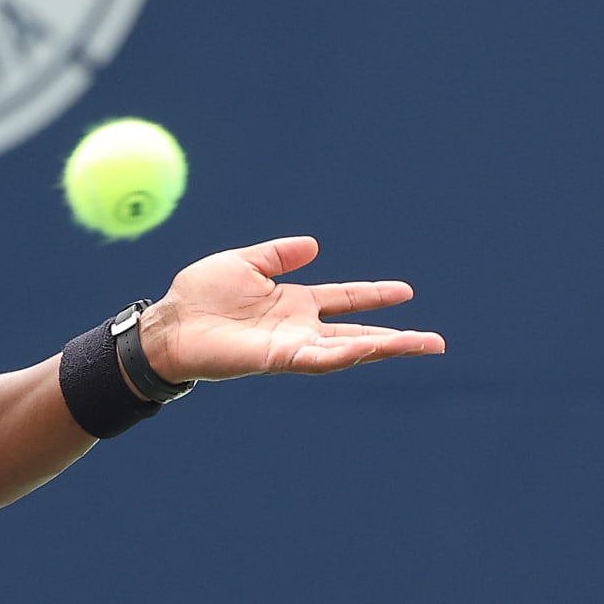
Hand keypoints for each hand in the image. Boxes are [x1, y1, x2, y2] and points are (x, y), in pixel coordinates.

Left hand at [139, 236, 444, 383]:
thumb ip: (278, 255)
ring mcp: (290, 345)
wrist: (168, 325)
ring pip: (347, 350)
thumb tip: (314, 245)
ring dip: (384, 348)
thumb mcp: (243, 263)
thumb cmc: (198, 296)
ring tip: (420, 345)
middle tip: (435, 341)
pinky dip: (344, 354)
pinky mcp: (276, 359)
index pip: (344, 299)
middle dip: (397, 338)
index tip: (406, 291)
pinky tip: (369, 349)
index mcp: (293, 302)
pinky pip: (317, 358)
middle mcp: (299, 327)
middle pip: (358, 333)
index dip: (374, 295)